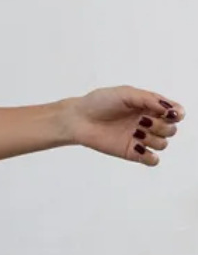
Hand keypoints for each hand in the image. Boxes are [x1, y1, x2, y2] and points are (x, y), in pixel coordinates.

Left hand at [66, 87, 184, 165]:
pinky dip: (151, 157)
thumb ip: (149, 99)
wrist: (79, 119)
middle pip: (171, 129)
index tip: (169, 113)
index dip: (176, 114)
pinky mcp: (132, 153)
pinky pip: (152, 160)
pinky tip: (139, 148)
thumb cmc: (99, 102)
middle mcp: (147, 122)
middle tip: (143, 121)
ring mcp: (140, 138)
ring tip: (136, 132)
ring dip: (154, 139)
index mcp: (148, 106)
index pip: (173, 112)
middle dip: (162, 126)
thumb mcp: (126, 93)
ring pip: (163, 144)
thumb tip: (169, 110)